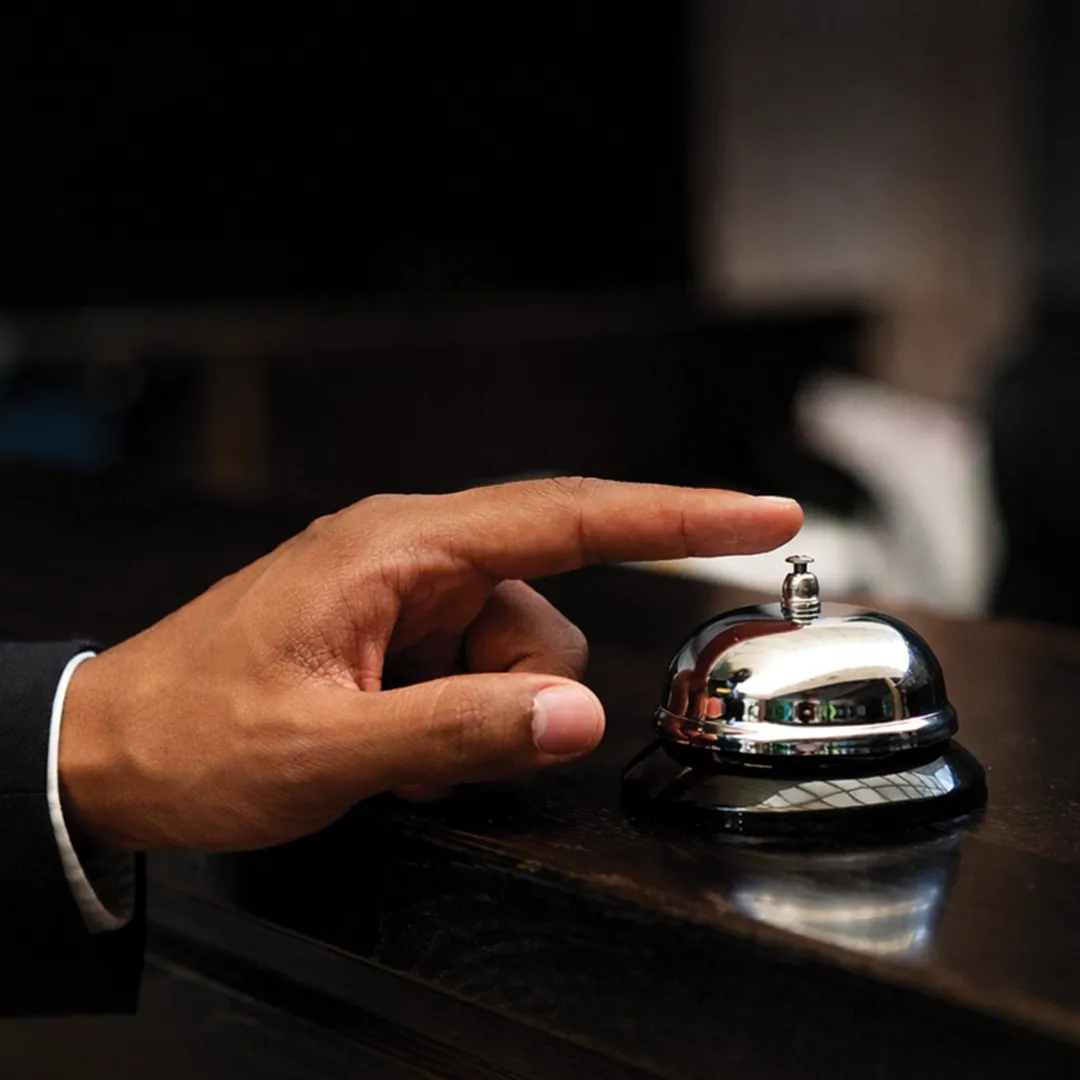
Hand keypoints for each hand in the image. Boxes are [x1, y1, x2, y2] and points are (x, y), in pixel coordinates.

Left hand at [60, 478, 801, 850]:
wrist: (112, 750)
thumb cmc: (194, 733)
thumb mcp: (326, 748)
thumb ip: (460, 729)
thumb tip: (579, 718)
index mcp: (400, 546)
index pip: (570, 516)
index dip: (679, 516)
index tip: (764, 514)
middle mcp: (414, 554)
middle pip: (545, 616)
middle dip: (519, 696)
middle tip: (431, 747)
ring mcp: (409, 593)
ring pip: (520, 656)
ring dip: (482, 718)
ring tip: (393, 746)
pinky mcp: (402, 632)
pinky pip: (482, 673)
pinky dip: (462, 720)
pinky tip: (392, 741)